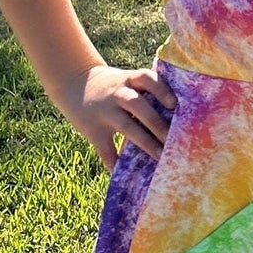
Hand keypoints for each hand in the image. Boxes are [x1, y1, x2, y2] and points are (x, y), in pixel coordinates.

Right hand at [51, 63, 177, 170]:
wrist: (72, 82)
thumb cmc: (113, 85)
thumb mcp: (127, 80)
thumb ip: (147, 92)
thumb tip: (180, 114)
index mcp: (128, 80)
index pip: (147, 78)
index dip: (161, 90)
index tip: (174, 104)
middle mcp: (117, 93)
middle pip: (138, 105)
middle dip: (157, 123)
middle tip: (175, 139)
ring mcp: (104, 112)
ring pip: (126, 127)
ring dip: (146, 142)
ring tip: (161, 156)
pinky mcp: (93, 130)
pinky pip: (105, 149)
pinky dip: (114, 163)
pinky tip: (126, 174)